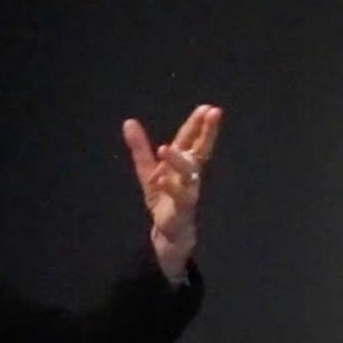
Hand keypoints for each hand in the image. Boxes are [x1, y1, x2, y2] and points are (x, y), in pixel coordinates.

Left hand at [122, 104, 221, 281]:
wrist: (169, 235)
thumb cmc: (164, 201)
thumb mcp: (148, 172)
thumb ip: (140, 148)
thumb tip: (128, 122)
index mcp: (182, 164)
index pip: (191, 140)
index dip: (198, 124)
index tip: (207, 107)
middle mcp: (189, 175)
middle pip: (200, 150)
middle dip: (207, 132)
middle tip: (213, 113)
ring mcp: (187, 191)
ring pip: (188, 173)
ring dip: (178, 160)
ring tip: (165, 148)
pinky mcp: (181, 210)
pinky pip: (178, 197)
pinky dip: (169, 187)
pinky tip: (161, 179)